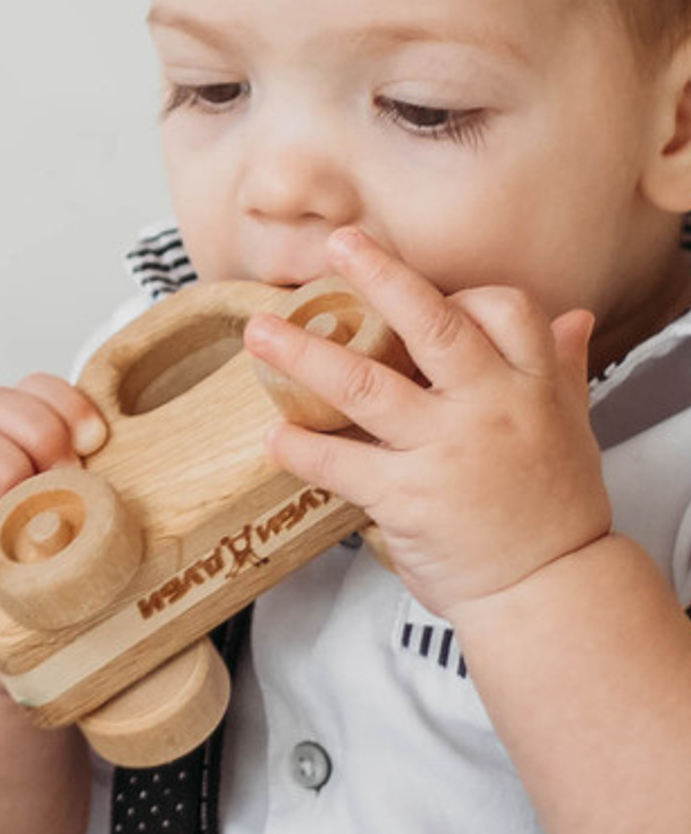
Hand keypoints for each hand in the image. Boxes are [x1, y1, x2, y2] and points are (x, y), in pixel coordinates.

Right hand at [0, 372, 109, 684]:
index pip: (36, 388)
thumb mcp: (108, 535)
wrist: (16, 647)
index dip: (66, 402)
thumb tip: (196, 502)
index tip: (97, 441)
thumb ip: (127, 505)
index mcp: (33, 448)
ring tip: (28, 511)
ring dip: (1, 467)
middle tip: (68, 481)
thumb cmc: (69, 587)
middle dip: (40, 432)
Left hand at [245, 227, 607, 620]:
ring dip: (305, 355)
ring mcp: (447, 451)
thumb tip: (573, 316)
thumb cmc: (556, 508)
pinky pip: (341, 463)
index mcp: (533, 384)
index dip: (461, 293)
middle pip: (431, 325)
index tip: (422, 293)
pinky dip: (301, 448)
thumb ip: (561, 367)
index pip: (503, 308)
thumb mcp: (573, 426)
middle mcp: (490, 407)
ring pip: (367, 386)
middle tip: (335, 245)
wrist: (548, 588)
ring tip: (261, 334)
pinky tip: (274, 434)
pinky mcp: (409, 498)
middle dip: (380, 277)